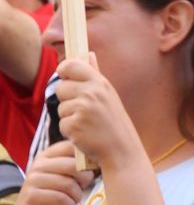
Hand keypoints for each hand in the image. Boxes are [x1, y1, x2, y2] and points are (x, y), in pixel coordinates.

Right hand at [8, 141, 95, 204]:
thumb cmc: (52, 196)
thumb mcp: (64, 178)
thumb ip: (76, 167)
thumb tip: (99, 162)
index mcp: (46, 155)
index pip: (71, 147)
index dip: (87, 158)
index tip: (91, 170)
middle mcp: (38, 164)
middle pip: (73, 165)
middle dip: (85, 179)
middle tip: (82, 188)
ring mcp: (33, 179)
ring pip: (68, 184)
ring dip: (77, 195)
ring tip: (74, 200)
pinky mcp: (32, 196)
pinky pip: (61, 198)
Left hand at [52, 56, 139, 173]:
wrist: (122, 151)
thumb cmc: (115, 123)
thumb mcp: (109, 96)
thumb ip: (95, 75)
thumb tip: (88, 53)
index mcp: (100, 83)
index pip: (71, 65)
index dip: (64, 69)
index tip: (64, 76)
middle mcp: (91, 93)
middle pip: (60, 88)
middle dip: (67, 100)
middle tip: (83, 111)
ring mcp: (82, 109)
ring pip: (61, 108)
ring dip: (70, 118)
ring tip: (88, 125)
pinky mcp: (75, 125)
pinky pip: (62, 124)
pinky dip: (70, 132)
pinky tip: (85, 135)